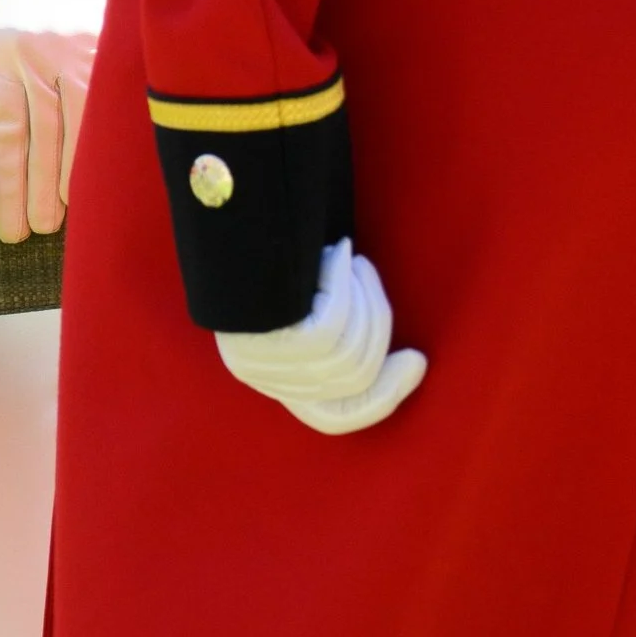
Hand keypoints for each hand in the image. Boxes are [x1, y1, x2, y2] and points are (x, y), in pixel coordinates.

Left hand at [0, 0, 107, 239]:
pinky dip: (80, 161)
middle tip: (9, 235)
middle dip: (9, 195)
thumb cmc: (27, 5)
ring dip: (45, 189)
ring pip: (51, 138)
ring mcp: (62, 60)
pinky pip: (87, 123)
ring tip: (40, 226)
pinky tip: (77, 193)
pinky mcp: (97, 61)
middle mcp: (20, 58)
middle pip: (14, 141)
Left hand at [216, 239, 426, 434]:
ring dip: (364, 299)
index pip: (332, 417)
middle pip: (355, 377)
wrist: (219, 219)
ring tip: (350, 259)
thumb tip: (396, 353)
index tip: (416, 360)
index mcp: (266, 375)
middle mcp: (264, 377)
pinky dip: (349, 283)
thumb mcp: (289, 299)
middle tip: (369, 272)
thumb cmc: (258, 253)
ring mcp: (268, 364)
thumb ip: (325, 328)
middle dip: (379, 324)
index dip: (382, 397)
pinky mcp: (277, 343)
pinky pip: (338, 322)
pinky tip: (342, 252)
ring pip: (352, 352)